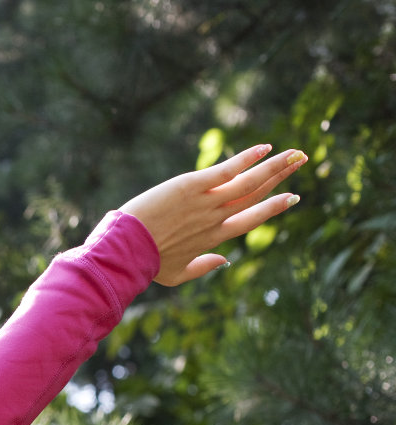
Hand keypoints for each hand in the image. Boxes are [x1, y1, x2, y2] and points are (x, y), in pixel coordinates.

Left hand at [120, 144, 306, 285]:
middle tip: (300, 161)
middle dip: (281, 178)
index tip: (292, 197)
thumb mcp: (175, 273)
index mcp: (213, 238)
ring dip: (275, 166)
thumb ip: (202, 267)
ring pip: (249, 182)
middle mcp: (215, 219)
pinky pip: (226, 171)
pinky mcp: (192, 186)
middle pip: (255, 196)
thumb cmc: (145, 263)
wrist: (125, 250)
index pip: (251, 219)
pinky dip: (246, 159)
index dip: (273, 208)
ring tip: (295, 153)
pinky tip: (265, 148)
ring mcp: (206, 202)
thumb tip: (224, 260)